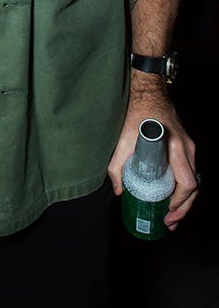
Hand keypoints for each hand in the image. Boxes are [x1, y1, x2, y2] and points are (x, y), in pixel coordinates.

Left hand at [107, 77, 198, 228]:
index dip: (180, 201)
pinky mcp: (185, 144)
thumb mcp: (124, 137)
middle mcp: (187, 148)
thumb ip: (117, 164)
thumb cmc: (139, 109)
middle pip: (194, 185)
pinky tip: (173, 195)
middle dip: (183, 207)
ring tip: (172, 214)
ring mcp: (188, 146)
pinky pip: (189, 170)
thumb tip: (119, 190)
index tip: (167, 210)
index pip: (187, 182)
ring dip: (185, 199)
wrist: (149, 89)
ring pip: (194, 179)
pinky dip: (184, 186)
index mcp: (176, 147)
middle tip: (170, 222)